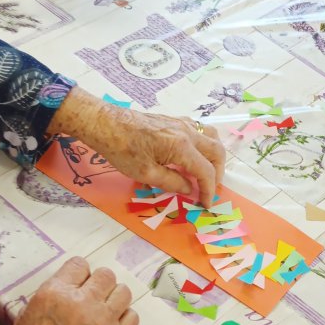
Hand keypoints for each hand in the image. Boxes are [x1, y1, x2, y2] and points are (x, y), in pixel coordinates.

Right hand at [2, 256, 137, 324]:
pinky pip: (132, 317)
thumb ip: (52, 295)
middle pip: (105, 275)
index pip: (79, 264)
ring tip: (104, 308)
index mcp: (55, 293)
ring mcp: (101, 320)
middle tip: (91, 296)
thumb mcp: (28, 313)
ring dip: (114, 297)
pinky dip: (124, 317)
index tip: (77, 284)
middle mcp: (81, 302)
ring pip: (123, 292)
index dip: (78, 274)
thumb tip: (69, 288)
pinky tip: (112, 323)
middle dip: (98, 283)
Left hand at [50, 88, 225, 206]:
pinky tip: (192, 156)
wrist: (107, 124)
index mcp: (181, 147)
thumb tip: (189, 189)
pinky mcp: (175, 120)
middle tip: (208, 189)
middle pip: (216, 152)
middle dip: (217, 173)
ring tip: (205, 172)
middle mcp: (187, 132)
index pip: (206, 171)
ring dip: (214, 157)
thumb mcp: (146, 174)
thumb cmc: (122, 150)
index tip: (205, 204)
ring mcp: (182, 123)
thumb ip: (172, 182)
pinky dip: (204, 145)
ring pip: (211, 138)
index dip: (208, 190)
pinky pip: (200, 131)